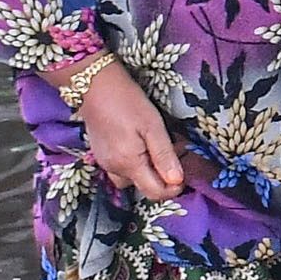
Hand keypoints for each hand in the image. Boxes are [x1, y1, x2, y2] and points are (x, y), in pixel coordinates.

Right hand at [71, 58, 190, 204]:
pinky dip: (134, 164)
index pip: (154, 193)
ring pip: (131, 180)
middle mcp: (114, 169)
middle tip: (173, 152)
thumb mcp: (153, 126)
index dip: (173, 189)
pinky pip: (120, 169)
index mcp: (129, 164)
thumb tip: (177, 181)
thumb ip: (164, 156)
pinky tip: (139, 144)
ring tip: (156, 147)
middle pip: (143, 188)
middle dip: (161, 178)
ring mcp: (105, 163)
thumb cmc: (127, 102)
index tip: (185, 173)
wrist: (95, 86)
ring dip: (147, 171)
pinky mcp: (101, 155)